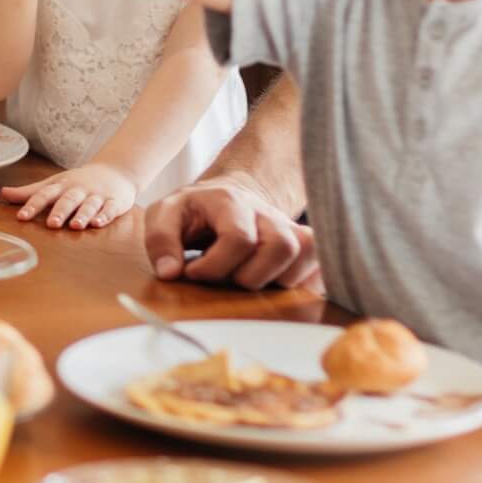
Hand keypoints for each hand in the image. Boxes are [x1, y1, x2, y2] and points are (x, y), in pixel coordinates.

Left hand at [2, 162, 136, 228]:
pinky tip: (98, 223)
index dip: (33, 204)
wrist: (115, 170)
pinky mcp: (115, 202)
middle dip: (60, 211)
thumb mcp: (54, 183)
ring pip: (90, 205)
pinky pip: (110, 209)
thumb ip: (30, 192)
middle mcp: (79, 189)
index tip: (22, 216)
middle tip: (52, 223)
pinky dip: (105, 216)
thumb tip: (2, 193)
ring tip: (76, 226)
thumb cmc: (78, 181)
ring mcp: (98, 195)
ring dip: (83, 214)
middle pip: (68, 199)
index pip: (45, 194)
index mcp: (62, 185)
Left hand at [142, 173, 320, 289]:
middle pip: (281, 246)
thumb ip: (161, 240)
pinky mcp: (302, 242)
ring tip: (248, 279)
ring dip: (276, 279)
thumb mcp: (164, 216)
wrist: (222, 198)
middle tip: (226, 278)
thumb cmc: (192, 212)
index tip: (194, 274)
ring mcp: (288, 226)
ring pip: (305, 253)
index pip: (239, 238)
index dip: (216, 266)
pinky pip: (320, 263)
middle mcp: (265, 211)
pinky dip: (302, 280)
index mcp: (229, 200)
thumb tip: (170, 272)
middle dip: (250, 275)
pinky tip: (273, 284)